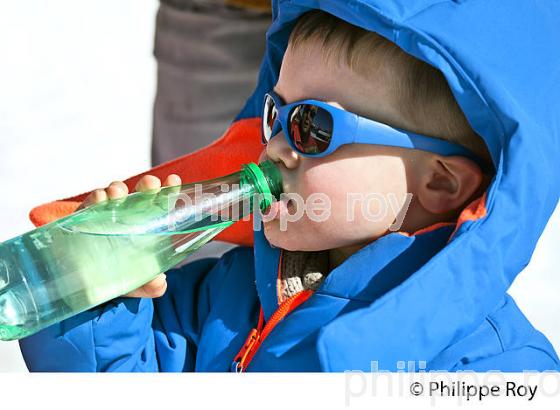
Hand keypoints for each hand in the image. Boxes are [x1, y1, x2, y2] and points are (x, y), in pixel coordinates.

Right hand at [76, 174, 181, 297]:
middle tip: (150, 184)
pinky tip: (99, 199)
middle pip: (142, 195)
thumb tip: (159, 281)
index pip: (163, 206)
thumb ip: (152, 285)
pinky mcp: (85, 219)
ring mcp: (108, 215)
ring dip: (118, 190)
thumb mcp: (138, 284)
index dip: (169, 191)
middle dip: (147, 185)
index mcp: (149, 227)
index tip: (173, 181)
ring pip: (116, 195)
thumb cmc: (119, 277)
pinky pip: (91, 205)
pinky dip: (95, 199)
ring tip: (117, 193)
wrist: (84, 285)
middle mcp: (131, 217)